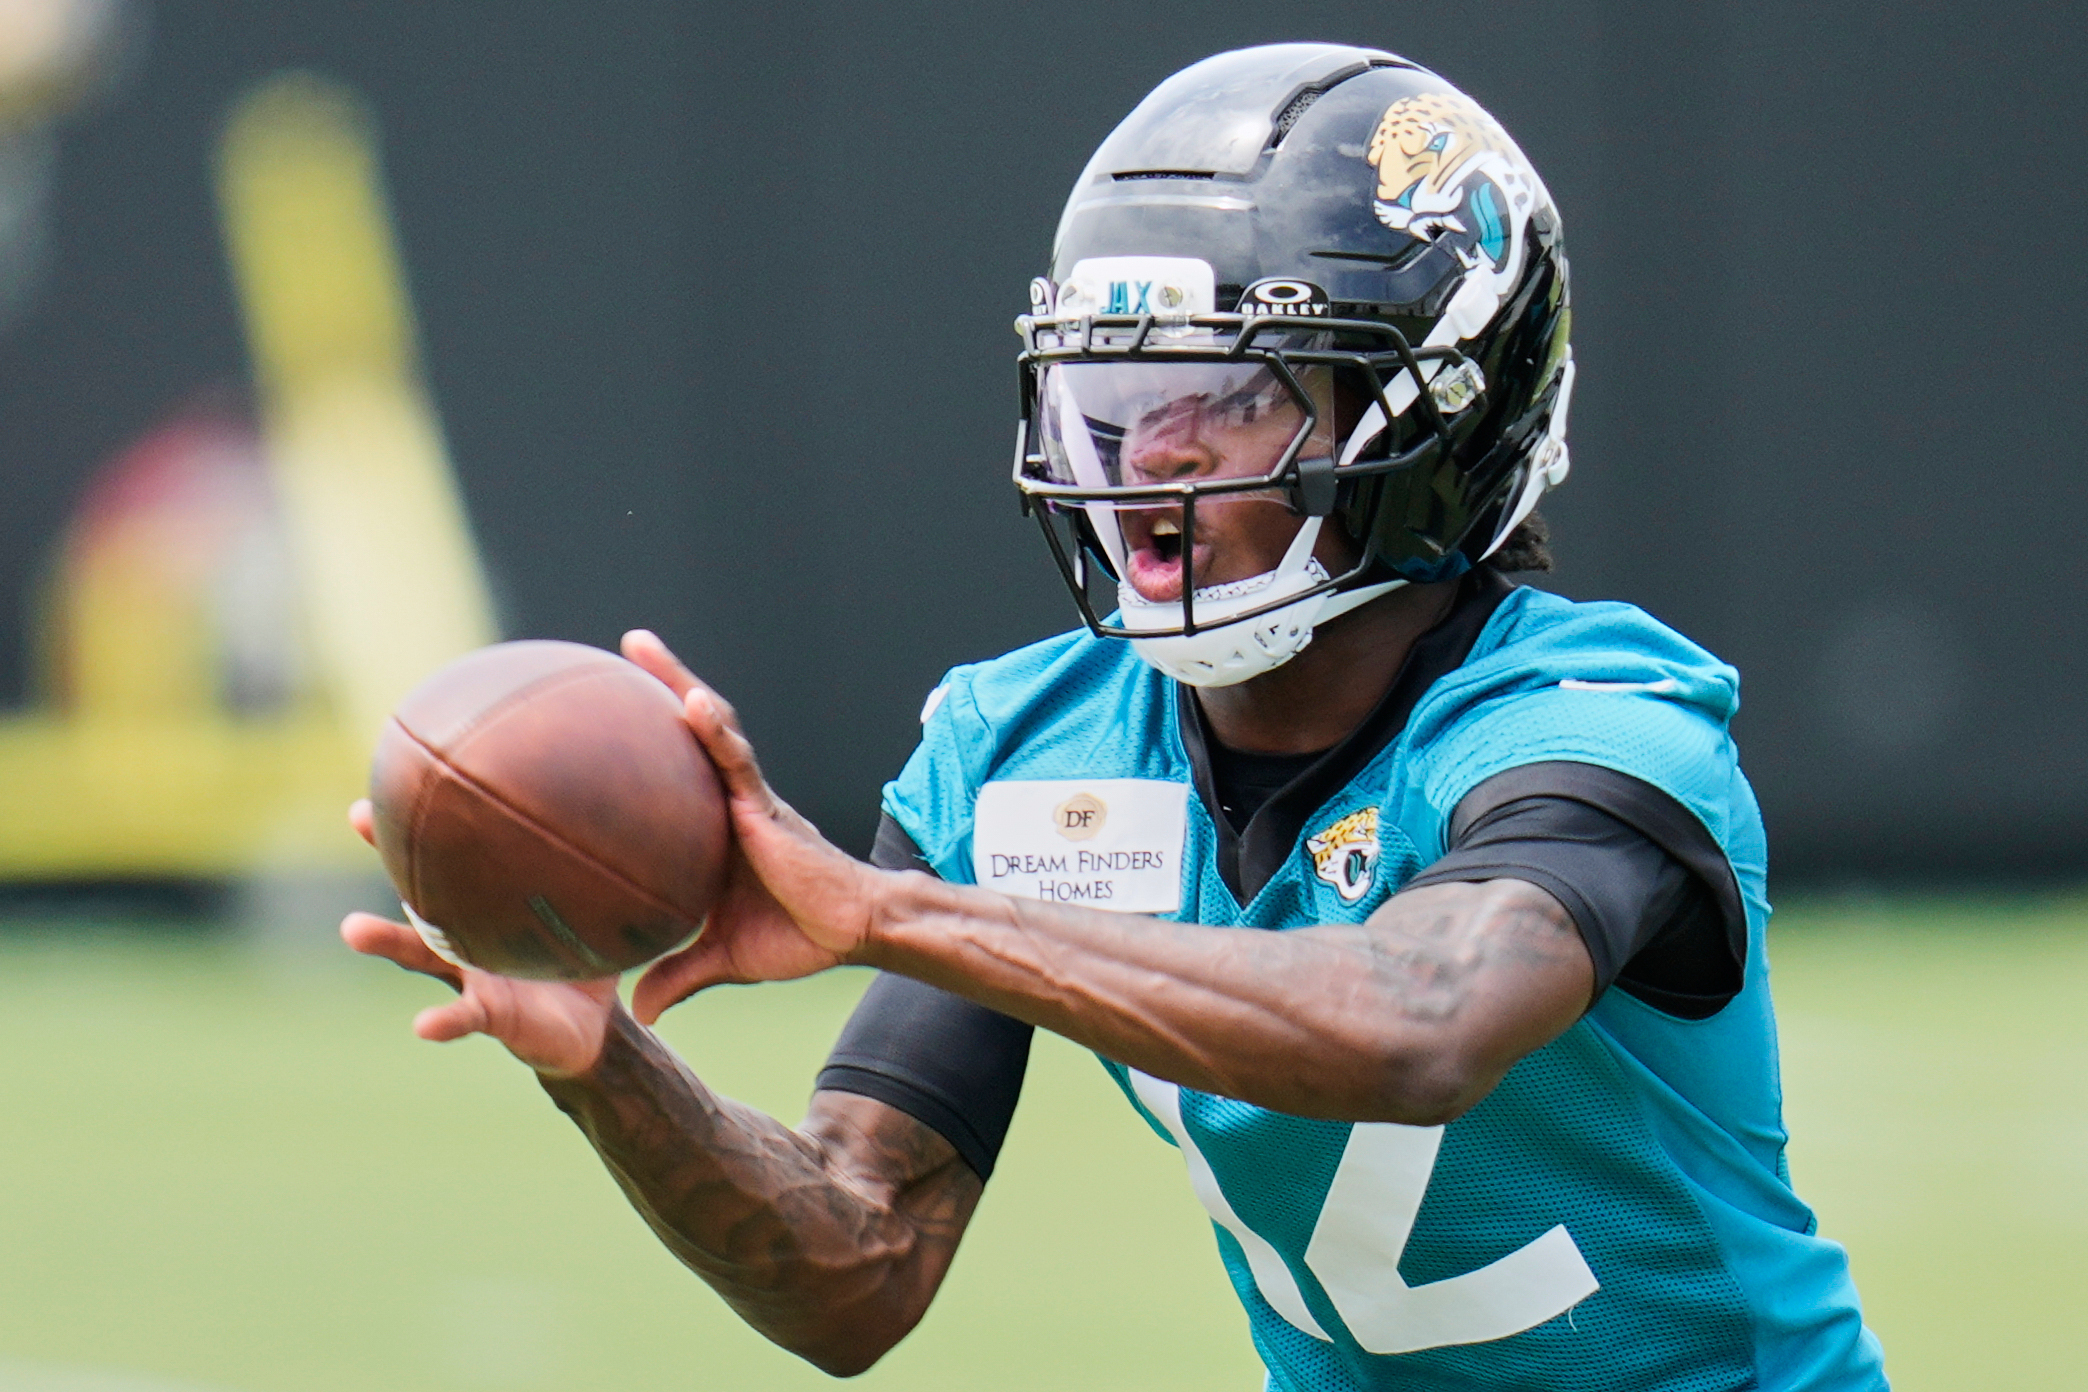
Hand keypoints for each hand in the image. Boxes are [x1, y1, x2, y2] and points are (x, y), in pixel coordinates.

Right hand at [341, 800, 618, 1076]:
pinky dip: (443, 1020)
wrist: (594, 1028)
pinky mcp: (490, 1016)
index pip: (456, 853)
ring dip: (386, 940)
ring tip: (352, 927)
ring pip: (422, 954)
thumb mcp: (596, 909)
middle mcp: (467, 935)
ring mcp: (471, 976)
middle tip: (356, 813)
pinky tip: (422, 1025)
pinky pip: (463, 1016)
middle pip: (422, 887)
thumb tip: (631, 803)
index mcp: (488, 906)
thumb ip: (603, 868)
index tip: (405, 765)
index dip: (433, 814)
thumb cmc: (585, 959)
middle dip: (394, 851)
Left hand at [619, 629, 883, 1021]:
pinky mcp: (765, 805)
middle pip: (687, 730)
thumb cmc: (795, 935)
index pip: (676, 767)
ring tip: (640, 648)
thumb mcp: (721, 958)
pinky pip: (735, 759)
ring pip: (707, 726)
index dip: (647, 735)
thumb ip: (680, 975)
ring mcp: (747, 796)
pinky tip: (687, 701)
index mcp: (715, 826)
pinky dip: (711, 729)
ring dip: (676, 682)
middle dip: (660, 681)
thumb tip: (639, 1014)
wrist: (852, 930)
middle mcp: (729, 799)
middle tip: (624, 644)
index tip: (605, 707)